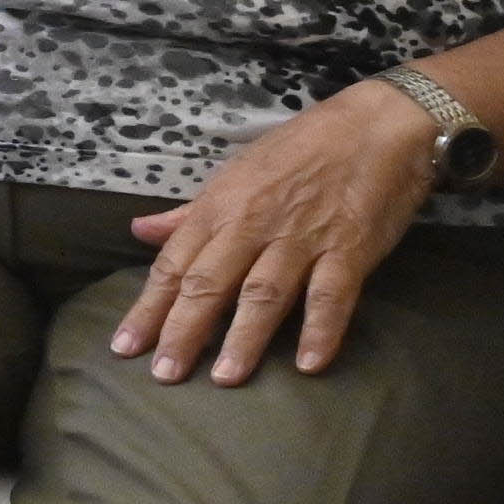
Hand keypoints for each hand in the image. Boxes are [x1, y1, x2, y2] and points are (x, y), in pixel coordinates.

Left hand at [111, 91, 437, 384]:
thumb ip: (189, 212)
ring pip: (264, 293)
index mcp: (220, 208)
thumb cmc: (302, 148)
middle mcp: (253, 225)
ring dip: (244, 337)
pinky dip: (321, 329)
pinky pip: (332, 294)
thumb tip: (140, 231)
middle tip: (164, 375)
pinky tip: (310, 364)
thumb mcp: (235, 172)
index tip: (125, 347)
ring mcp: (302, 239)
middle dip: (183, 331)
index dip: (148, 308)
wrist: (377, 124)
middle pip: (209, 284)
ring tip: (225, 378)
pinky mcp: (350, 248)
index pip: (174, 265)